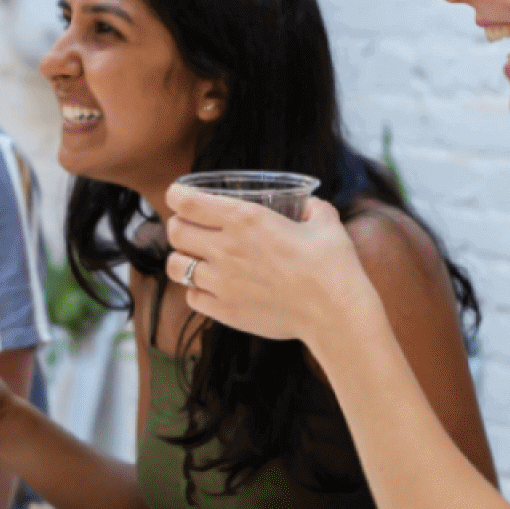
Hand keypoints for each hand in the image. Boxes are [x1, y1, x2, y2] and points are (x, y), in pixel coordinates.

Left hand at [159, 191, 373, 349]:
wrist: (335, 313)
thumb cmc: (332, 266)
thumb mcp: (325, 222)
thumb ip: (312, 208)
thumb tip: (308, 206)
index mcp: (245, 219)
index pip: (186, 201)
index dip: (177, 195)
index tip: (178, 195)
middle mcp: (226, 248)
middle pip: (174, 231)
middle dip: (179, 226)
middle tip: (190, 228)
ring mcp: (222, 282)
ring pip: (175, 266)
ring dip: (182, 259)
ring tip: (196, 259)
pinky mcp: (225, 311)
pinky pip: (192, 297)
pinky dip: (197, 290)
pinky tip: (212, 287)